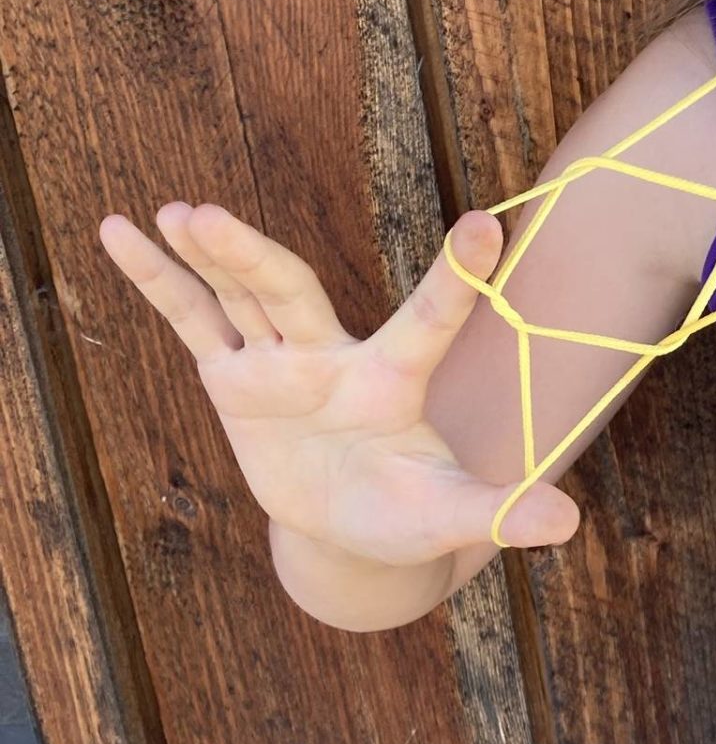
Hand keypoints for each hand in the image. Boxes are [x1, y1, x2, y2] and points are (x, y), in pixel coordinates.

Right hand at [98, 203, 579, 562]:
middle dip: (251, 256)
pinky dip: (156, 279)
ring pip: (241, 296)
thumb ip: (502, 513)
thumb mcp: (452, 518)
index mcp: (394, 382)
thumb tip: (568, 524)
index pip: (430, 323)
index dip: (457, 278)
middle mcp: (335, 356)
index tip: (488, 223)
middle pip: (291, 291)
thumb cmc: (407, 516)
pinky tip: (119, 231)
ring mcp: (280, 361)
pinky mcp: (234, 377)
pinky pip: (191, 320)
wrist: (351, 529)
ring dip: (210, 257)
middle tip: (209, 216)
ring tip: (176, 214)